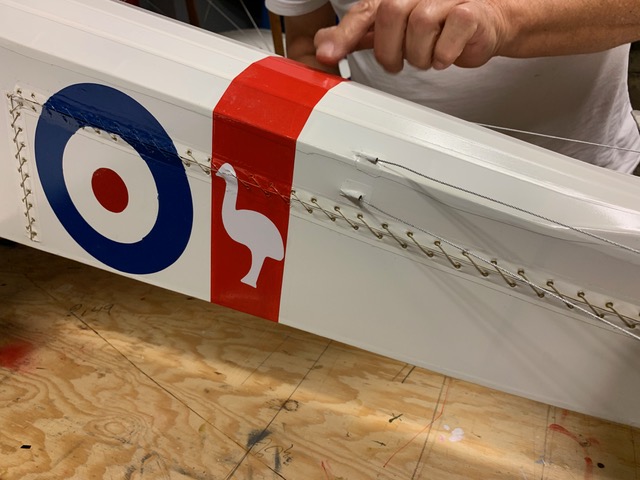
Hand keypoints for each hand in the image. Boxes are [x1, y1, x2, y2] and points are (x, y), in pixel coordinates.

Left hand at [314, 0, 508, 71]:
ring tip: (429, 56)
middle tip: (400, 61)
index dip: (344, 35)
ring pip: (419, 27)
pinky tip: (445, 55)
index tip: (327, 55)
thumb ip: (360, 36)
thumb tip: (324, 44)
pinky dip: (444, 55)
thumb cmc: (439, 28)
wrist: (487, 23)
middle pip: (390, 16)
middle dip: (391, 50)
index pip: (364, 12)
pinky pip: (448, 38)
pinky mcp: (470, 12)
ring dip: (421, 55)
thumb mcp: (394, 33)